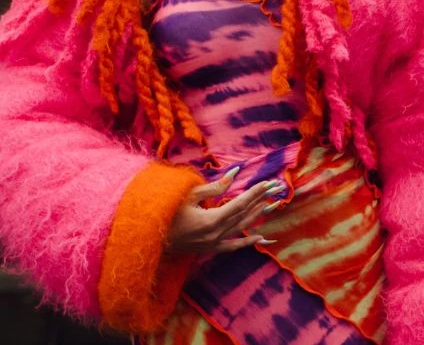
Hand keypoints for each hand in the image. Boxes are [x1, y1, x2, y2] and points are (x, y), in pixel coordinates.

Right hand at [165, 168, 284, 254]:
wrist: (147, 238)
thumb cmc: (165, 212)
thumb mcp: (188, 195)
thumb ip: (214, 187)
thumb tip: (235, 174)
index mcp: (211, 220)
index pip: (240, 203)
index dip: (255, 192)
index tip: (269, 183)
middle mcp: (215, 235)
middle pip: (244, 215)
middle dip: (261, 200)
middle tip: (276, 189)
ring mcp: (212, 244)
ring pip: (241, 228)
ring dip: (257, 216)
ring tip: (272, 205)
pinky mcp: (208, 249)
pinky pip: (232, 246)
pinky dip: (247, 241)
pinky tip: (261, 237)